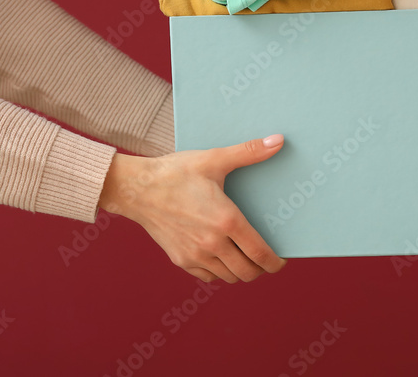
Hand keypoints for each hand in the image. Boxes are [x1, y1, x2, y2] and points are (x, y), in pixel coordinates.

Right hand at [99, 135, 286, 282]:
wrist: (136, 188)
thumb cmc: (176, 172)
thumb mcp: (214, 158)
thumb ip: (250, 152)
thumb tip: (279, 140)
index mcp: (226, 221)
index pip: (260, 253)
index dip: (275, 262)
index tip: (280, 261)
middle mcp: (212, 244)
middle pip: (247, 271)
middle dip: (261, 269)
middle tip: (265, 259)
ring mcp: (195, 255)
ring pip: (228, 276)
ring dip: (241, 271)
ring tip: (245, 258)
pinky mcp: (180, 259)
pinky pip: (208, 276)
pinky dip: (220, 271)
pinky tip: (222, 257)